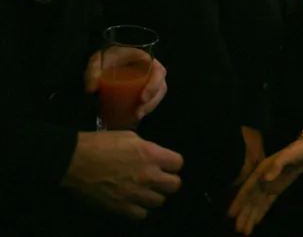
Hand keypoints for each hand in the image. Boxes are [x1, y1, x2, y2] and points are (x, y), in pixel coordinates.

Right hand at [62, 131, 182, 218]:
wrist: (75, 160)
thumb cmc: (101, 143)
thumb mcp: (129, 136)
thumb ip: (146, 147)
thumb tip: (153, 154)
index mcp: (152, 155)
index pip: (178, 163)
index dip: (173, 163)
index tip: (166, 163)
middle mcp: (149, 176)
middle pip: (175, 185)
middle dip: (169, 180)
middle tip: (159, 177)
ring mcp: (136, 194)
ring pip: (160, 201)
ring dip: (154, 195)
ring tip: (146, 190)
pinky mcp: (122, 207)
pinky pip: (141, 214)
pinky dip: (139, 208)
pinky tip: (134, 201)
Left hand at [85, 49, 168, 119]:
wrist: (104, 63)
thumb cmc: (104, 59)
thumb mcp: (97, 61)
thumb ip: (93, 72)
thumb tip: (92, 89)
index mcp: (144, 59)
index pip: (158, 71)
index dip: (154, 85)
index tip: (142, 98)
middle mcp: (150, 70)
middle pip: (161, 86)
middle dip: (153, 101)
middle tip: (138, 113)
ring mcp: (148, 80)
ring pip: (157, 94)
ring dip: (150, 107)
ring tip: (137, 116)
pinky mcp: (143, 89)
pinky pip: (150, 99)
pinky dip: (145, 108)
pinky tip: (135, 115)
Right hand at [228, 137, 302, 234]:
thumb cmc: (297, 151)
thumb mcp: (288, 155)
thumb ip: (277, 166)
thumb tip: (264, 179)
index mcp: (262, 170)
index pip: (248, 188)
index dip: (239, 201)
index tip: (231, 213)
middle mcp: (262, 179)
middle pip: (251, 199)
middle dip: (244, 214)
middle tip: (238, 229)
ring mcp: (270, 185)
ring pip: (258, 203)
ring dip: (251, 216)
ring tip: (244, 231)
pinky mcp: (278, 189)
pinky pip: (268, 202)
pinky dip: (261, 212)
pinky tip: (255, 221)